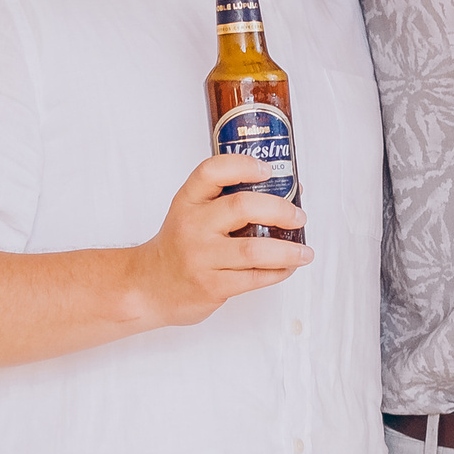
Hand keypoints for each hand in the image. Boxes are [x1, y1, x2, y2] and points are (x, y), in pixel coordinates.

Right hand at [128, 151, 310, 325]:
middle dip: (280, 210)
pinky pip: (254, 278)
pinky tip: (287, 267)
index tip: (268, 170)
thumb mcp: (191, 214)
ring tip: (305, 252)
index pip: (212, 172)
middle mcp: (192, 226)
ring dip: (288, 250)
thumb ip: (228, 200)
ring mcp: (201, 257)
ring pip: (254, 250)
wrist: (149, 287)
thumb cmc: (180, 246)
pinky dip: (278, 272)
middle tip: (298, 216)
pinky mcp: (211, 286)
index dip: (243, 165)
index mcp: (188, 201)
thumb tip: (288, 190)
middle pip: (242, 207)